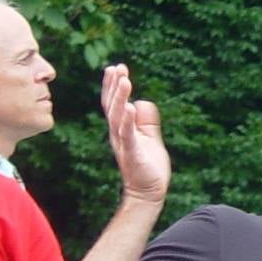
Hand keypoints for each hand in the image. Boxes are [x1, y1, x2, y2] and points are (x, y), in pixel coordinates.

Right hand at [101, 63, 169, 203]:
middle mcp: (118, 135)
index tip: (116, 68)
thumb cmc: (148, 166)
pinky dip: (129, 122)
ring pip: (118, 118)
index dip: (112, 86)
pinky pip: (129, 136)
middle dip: (114, 86)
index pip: (113, 104)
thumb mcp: (149, 137)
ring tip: (124, 81)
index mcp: (121, 129)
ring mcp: (125, 144)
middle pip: (112, 106)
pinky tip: (130, 108)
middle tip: (118, 68)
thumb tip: (141, 102)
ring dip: (120, 98)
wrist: (149, 193)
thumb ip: (146, 120)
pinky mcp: (133, 155)